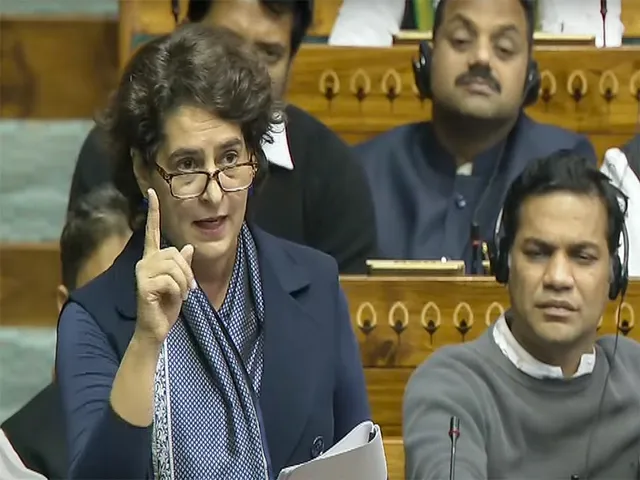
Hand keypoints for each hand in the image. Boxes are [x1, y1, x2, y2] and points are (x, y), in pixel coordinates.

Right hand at [134, 188, 194, 344]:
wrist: (156, 328)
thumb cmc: (167, 306)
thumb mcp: (181, 283)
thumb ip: (183, 265)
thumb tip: (188, 248)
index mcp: (153, 258)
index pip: (153, 231)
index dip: (153, 212)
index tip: (151, 192)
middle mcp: (144, 261)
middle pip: (176, 252)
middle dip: (187, 272)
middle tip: (187, 289)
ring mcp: (142, 272)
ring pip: (175, 266)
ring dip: (184, 283)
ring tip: (180, 295)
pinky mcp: (143, 284)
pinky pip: (171, 280)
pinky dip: (178, 291)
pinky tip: (172, 299)